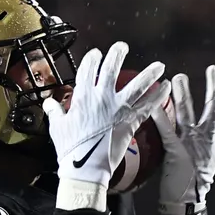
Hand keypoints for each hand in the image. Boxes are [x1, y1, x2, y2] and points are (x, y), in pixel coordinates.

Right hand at [43, 42, 167, 211]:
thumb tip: (48, 103)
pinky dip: (159, 96)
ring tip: (159, 65)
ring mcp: (118, 108)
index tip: (96, 54)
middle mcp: (102, 98)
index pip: (87, 70)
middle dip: (118, 54)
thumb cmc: (70, 149)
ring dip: (150, 74)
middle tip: (123, 47)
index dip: (92, 59)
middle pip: (111, 69)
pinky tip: (166, 87)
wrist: (85, 167)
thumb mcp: (57, 127)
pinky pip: (149, 105)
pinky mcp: (131, 121)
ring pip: (137, 85)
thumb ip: (55, 111)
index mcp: (82, 97)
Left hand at [151, 65, 214, 214]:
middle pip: (212, 109)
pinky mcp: (175, 151)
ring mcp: (191, 144)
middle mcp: (206, 139)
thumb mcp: (210, 156)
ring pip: (187, 115)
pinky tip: (156, 104)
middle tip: (213, 68)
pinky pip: (167, 131)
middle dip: (213, 88)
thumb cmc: (195, 179)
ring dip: (183, 95)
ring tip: (178, 77)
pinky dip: (161, 117)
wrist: (186, 202)